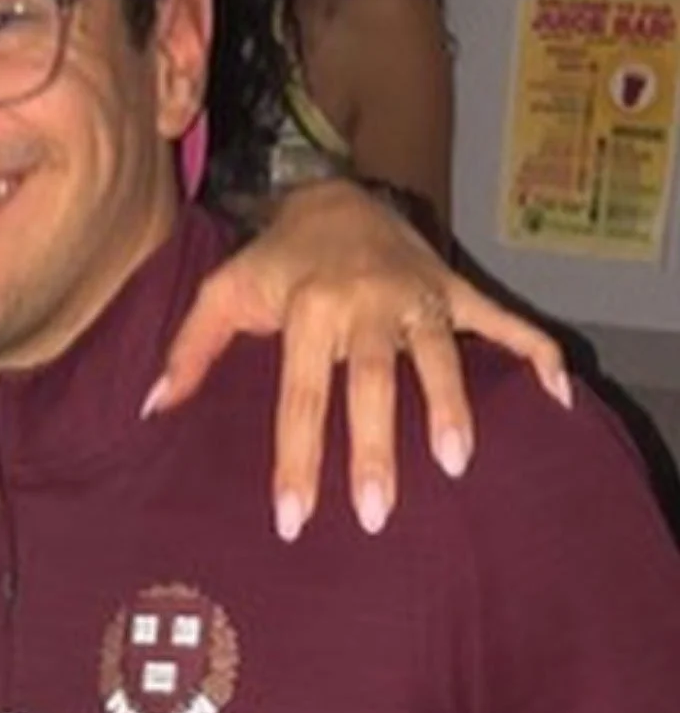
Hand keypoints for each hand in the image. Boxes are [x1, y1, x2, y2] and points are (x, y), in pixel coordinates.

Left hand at [145, 181, 570, 538]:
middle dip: (374, 449)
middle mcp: (365, 303)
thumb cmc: (274, 260)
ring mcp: (416, 296)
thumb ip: (190, 350)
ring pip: (438, 356)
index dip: (296, 460)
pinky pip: (500, 321)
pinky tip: (560, 396)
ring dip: (450, 408)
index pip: (299, 397)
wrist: (333, 192)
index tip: (293, 520)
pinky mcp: (453, 290)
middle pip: (370, 384)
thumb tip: (151, 409)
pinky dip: (534, 352)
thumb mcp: (222, 293)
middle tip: (376, 514)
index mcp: (308, 310)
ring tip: (459, 466)